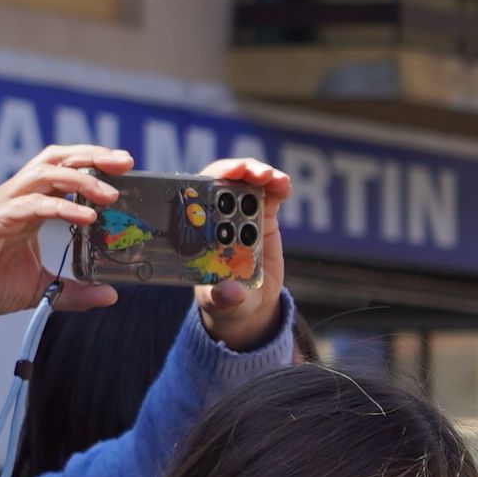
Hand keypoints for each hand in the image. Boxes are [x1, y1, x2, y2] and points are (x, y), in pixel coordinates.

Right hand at [0, 143, 123, 318]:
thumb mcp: (42, 288)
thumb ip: (76, 291)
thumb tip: (110, 295)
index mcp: (30, 205)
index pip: (64, 170)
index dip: (92, 163)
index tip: (124, 167)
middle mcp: (18, 197)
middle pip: (57, 159)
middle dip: (92, 155)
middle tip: (125, 162)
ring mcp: (6, 204)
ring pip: (46, 173)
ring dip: (82, 179)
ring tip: (110, 194)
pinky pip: (34, 203)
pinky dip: (63, 207)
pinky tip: (87, 217)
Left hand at [189, 159, 291, 349]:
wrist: (249, 305)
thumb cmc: (225, 302)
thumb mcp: (222, 304)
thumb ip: (224, 299)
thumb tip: (230, 293)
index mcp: (195, 232)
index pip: (192, 198)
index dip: (202, 183)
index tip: (217, 180)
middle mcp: (214, 218)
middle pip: (218, 182)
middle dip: (233, 171)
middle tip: (250, 172)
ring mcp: (238, 215)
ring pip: (244, 182)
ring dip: (257, 173)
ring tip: (274, 179)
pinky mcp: (262, 216)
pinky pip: (269, 195)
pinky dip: (277, 186)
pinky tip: (285, 185)